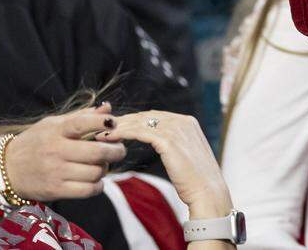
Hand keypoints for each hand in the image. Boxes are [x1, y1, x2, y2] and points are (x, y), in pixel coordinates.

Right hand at [4, 103, 127, 200]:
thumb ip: (81, 116)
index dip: (104, 122)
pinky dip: (98, 185)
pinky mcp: (55, 190)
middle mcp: (56, 151)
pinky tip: (95, 180)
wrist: (7, 171)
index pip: (83, 123)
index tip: (114, 123)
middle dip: (116, 150)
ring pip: (96, 172)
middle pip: (98, 152)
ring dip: (106, 168)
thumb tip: (107, 108)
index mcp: (56, 131)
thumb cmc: (35, 143)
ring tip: (102, 165)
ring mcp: (56, 172)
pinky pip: (88, 190)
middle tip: (119, 150)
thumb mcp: (52, 124)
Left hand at [97, 111, 230, 217]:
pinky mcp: (169, 140)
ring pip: (140, 122)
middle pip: (146, 116)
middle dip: (123, 121)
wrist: (207, 191)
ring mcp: (177, 129)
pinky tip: (110, 138)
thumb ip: (174, 144)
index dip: (134, 120)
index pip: (154, 115)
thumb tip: (160, 144)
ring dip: (118, 127)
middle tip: (103, 127)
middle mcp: (183, 121)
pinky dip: (123, 133)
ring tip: (100, 133)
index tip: (117, 127)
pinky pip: (140, 132)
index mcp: (188, 122)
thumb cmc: (195, 179)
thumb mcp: (185, 155)